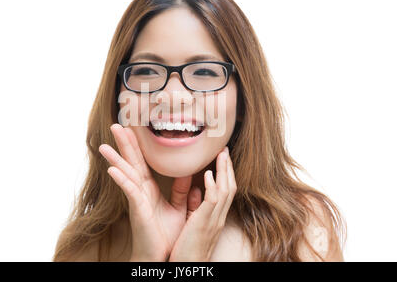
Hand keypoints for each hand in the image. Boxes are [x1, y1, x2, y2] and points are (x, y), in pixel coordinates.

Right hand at [98, 124, 191, 260]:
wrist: (161, 257)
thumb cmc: (166, 235)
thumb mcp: (177, 208)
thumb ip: (181, 191)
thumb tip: (187, 174)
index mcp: (149, 189)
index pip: (142, 162)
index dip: (137, 146)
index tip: (132, 129)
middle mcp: (140, 191)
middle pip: (131, 162)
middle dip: (124, 144)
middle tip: (116, 125)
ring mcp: (137, 200)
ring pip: (126, 174)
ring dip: (115, 159)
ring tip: (104, 145)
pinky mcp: (138, 210)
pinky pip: (129, 192)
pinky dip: (121, 180)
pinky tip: (112, 169)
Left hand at [168, 147, 236, 261]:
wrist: (188, 268)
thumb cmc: (187, 249)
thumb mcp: (194, 225)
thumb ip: (196, 206)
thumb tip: (195, 189)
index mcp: (216, 217)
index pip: (226, 191)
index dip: (226, 174)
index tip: (222, 159)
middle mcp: (219, 217)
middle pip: (230, 187)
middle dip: (228, 168)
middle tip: (224, 150)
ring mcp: (214, 220)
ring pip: (226, 191)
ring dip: (224, 171)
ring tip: (221, 154)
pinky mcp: (204, 223)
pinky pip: (212, 201)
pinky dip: (212, 186)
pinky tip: (208, 174)